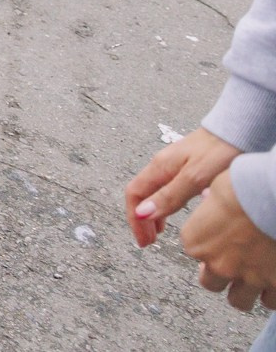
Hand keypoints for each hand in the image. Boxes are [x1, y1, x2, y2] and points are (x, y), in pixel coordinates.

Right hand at [129, 127, 244, 245]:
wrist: (239, 131)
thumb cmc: (220, 150)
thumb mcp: (194, 177)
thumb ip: (170, 196)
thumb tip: (143, 213)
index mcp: (160, 167)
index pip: (134, 195)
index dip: (135, 220)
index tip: (143, 240)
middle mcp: (162, 166)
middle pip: (141, 195)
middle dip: (141, 220)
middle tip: (148, 242)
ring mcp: (174, 166)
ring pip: (154, 193)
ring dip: (152, 215)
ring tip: (159, 233)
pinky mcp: (187, 167)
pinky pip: (166, 189)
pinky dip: (164, 206)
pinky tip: (174, 214)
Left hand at [183, 171, 275, 311]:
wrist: (273, 195)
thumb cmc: (244, 184)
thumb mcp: (215, 186)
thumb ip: (209, 204)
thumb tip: (208, 200)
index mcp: (195, 241)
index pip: (193, 250)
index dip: (206, 244)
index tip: (216, 237)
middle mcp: (217, 263)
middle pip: (210, 283)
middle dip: (219, 275)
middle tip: (231, 263)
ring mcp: (247, 277)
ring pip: (239, 300)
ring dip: (243, 290)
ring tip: (252, 277)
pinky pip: (269, 302)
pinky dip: (270, 294)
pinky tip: (272, 280)